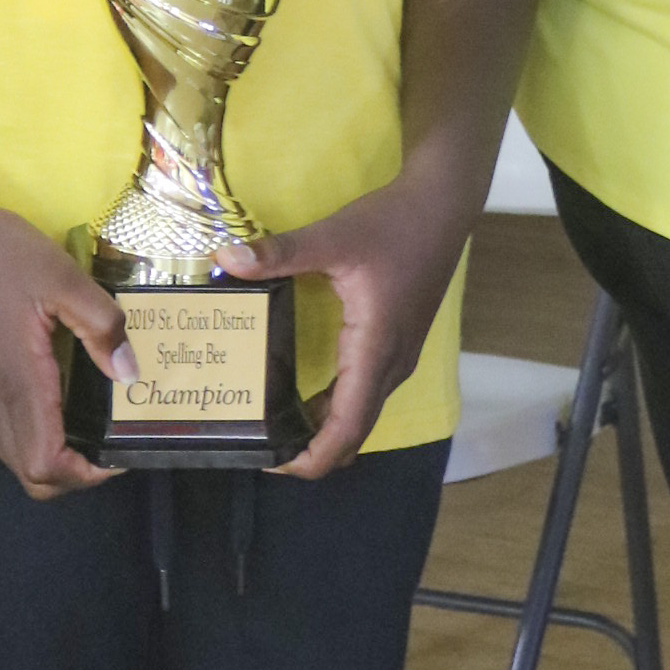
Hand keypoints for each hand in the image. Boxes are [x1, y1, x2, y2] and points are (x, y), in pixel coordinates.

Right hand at [0, 188, 129, 497]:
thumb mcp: (62, 277)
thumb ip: (102, 326)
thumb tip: (129, 373)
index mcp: (16, 384)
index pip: (46, 467)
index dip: (85, 474)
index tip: (116, 453)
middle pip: (29, 475)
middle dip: (72, 473)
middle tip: (105, 439)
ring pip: (10, 454)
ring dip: (48, 453)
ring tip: (82, 418)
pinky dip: (26, 433)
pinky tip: (46, 394)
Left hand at [233, 164, 472, 479]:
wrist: (443, 206)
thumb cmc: (395, 223)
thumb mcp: (334, 235)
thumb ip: (280, 252)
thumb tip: (226, 260)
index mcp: (376, 349)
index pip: (348, 427)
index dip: (313, 456)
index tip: (272, 463)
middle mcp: (391, 364)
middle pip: (354, 432)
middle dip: (312, 451)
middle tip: (261, 448)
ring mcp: (397, 357)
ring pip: (361, 415)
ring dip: (324, 431)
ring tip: (274, 428)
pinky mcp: (396, 346)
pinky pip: (365, 394)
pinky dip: (335, 408)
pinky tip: (302, 397)